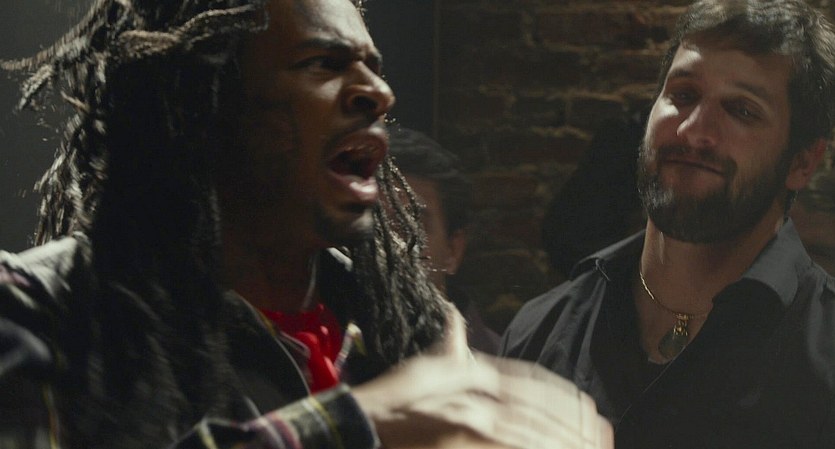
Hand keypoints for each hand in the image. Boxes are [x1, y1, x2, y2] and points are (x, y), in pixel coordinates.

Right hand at [352, 310, 612, 448]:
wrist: (362, 421)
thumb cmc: (394, 397)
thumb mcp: (424, 364)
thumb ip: (450, 343)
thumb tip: (454, 313)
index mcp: (475, 370)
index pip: (533, 381)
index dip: (565, 398)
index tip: (591, 411)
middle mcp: (478, 389)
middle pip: (541, 409)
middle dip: (576, 425)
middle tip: (604, 436)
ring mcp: (472, 417)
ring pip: (531, 431)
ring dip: (564, 441)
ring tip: (592, 448)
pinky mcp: (463, 437)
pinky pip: (510, 443)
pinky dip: (536, 447)